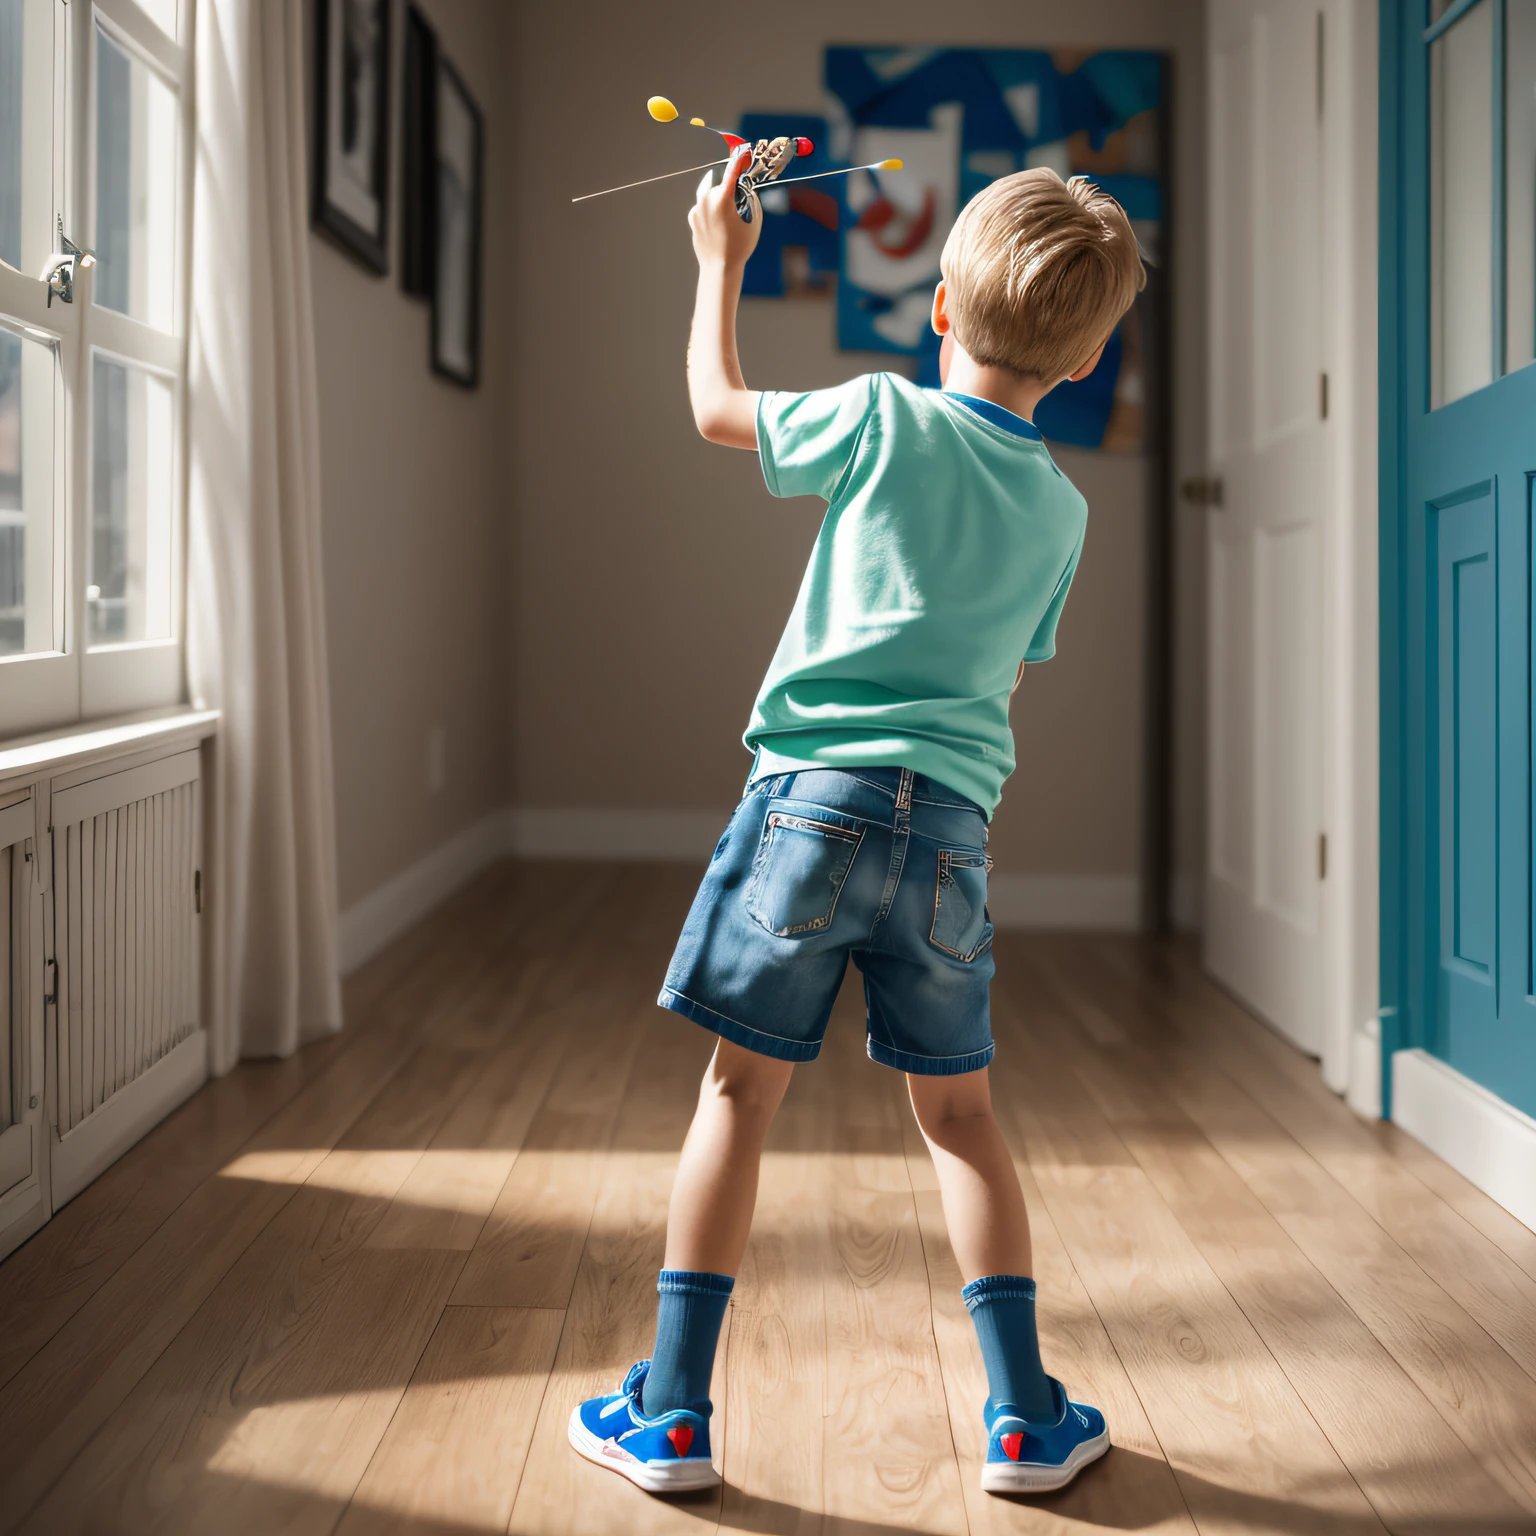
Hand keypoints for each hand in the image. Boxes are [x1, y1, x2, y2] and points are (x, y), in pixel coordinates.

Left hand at [689, 146, 760, 269]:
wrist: (719, 268)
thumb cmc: (739, 246)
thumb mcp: (754, 219)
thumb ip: (750, 197)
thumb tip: (746, 186)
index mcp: (723, 197)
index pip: (733, 168)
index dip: (740, 158)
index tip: (745, 151)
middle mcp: (706, 198)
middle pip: (719, 180)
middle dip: (728, 183)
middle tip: (737, 194)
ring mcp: (697, 208)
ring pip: (707, 190)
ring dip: (717, 193)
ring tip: (727, 207)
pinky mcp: (692, 217)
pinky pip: (702, 206)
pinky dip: (709, 208)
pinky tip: (717, 221)